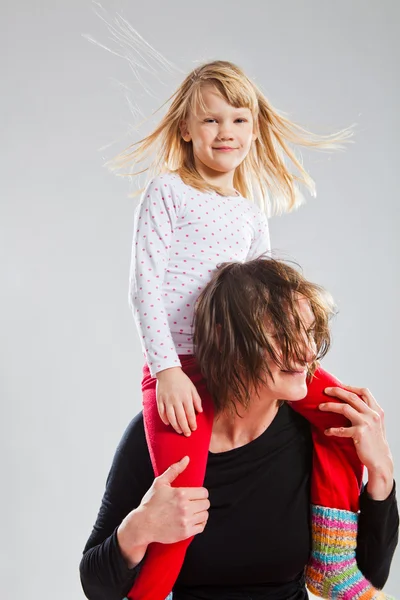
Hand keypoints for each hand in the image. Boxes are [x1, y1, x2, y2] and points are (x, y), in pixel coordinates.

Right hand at [117, 456, 208, 567]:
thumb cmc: (151, 503)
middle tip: (194, 503)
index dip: (200, 493)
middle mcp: (185, 508)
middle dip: (201, 502)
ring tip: (193, 512)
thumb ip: (174, 470)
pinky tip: (193, 521)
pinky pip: (201, 527)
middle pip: (206, 504)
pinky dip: (199, 524)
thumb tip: (186, 458)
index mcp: (181, 494)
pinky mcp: (185, 533)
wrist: (142, 525)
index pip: (204, 492)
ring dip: (201, 513)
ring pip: (205, 515)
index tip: (195, 495)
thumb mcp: (160, 483)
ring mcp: (185, 521)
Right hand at [156, 367, 202, 435]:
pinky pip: (161, 412)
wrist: (168, 371)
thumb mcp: (192, 388)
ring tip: (179, 431)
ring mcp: (167, 400)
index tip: (194, 428)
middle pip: (181, 418)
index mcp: (185, 397)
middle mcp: (176, 400)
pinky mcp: (159, 400)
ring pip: (171, 417)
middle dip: (185, 428)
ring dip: (175, 426)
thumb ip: (197, 400)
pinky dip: (164, 419)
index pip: (190, 414)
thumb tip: (200, 411)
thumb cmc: (182, 380)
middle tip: (187, 434)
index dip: (192, 423)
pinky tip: (168, 423)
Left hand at [320, 385, 393, 499]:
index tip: (339, 385)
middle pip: (352, 397)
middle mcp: (372, 415)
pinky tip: (327, 431)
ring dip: (330, 406)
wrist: (380, 459)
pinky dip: (332, 430)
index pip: (364, 392)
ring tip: (320, 407)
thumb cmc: (375, 441)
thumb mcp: (375, 423)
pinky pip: (341, 429)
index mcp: (376, 410)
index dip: (351, 387)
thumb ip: (366, 412)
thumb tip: (350, 403)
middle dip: (337, 391)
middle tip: (325, 390)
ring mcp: (366, 423)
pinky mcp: (359, 434)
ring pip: (345, 408)